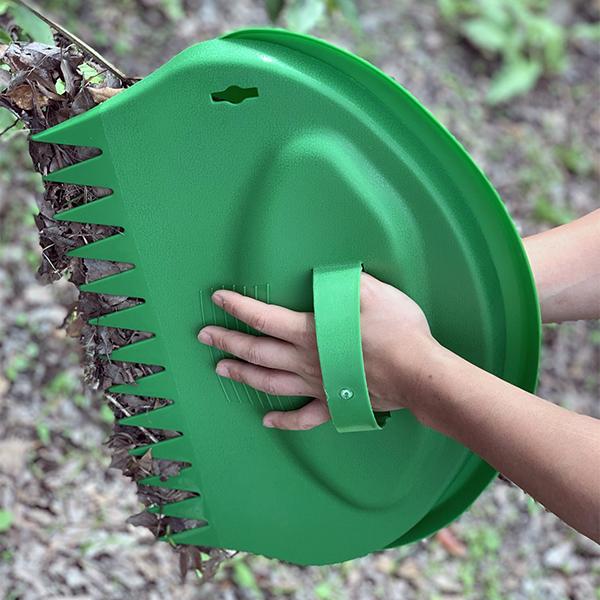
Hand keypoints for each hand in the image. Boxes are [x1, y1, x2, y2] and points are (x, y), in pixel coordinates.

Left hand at [198, 272, 436, 429]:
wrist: (418, 374)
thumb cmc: (397, 332)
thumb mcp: (373, 293)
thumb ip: (346, 283)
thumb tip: (333, 276)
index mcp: (310, 331)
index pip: (264, 317)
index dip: (239, 307)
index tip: (219, 299)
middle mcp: (305, 360)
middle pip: (257, 351)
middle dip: (228, 341)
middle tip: (205, 336)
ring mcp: (317, 385)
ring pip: (270, 382)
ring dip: (242, 375)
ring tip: (221, 369)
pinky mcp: (333, 404)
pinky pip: (303, 417)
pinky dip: (284, 420)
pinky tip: (268, 420)